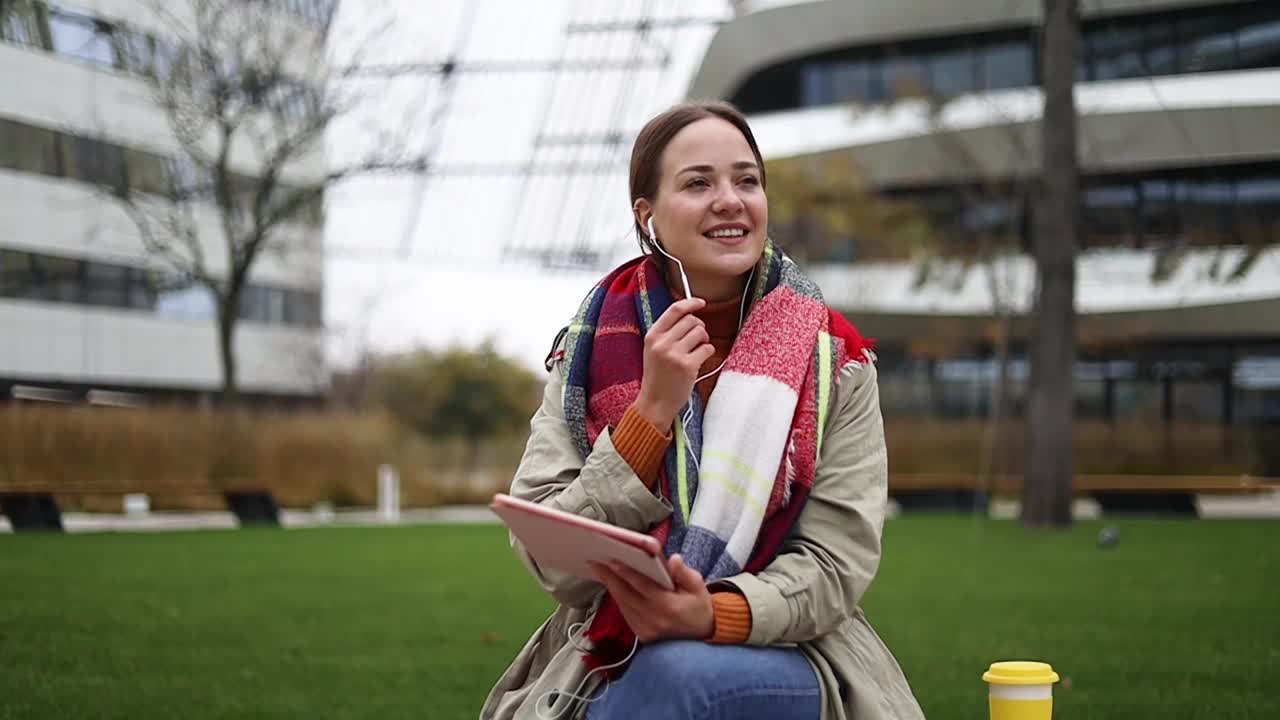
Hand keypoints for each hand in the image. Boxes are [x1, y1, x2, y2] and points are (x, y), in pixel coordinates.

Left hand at [590, 554, 714, 642]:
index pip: (642, 586)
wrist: (704, 635)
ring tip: (600, 572)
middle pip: (626, 595)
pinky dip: (619, 599)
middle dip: (609, 578)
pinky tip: (613, 587)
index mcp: (669, 606)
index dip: (625, 572)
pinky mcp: (642, 636)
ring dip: (611, 588)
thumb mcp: (699, 587)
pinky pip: (626, 614)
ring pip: (623, 605)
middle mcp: (654, 620)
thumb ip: (685, 573)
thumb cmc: (699, 607)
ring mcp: (646, 630)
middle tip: (595, 563)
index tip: (611, 560)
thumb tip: (674, 559)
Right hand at [635, 298, 714, 428]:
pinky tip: (699, 361)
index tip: (701, 302)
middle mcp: (662, 343)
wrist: (655, 403)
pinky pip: (707, 348)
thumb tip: (689, 314)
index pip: (675, 310)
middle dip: (699, 327)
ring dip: (704, 339)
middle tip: (697, 338)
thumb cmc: (657, 376)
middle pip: (691, 320)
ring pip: (701, 332)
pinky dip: (707, 352)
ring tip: (698, 350)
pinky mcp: (688, 366)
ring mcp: (675, 354)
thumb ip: (666, 333)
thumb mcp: (653, 350)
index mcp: (652, 336)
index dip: (691, 303)